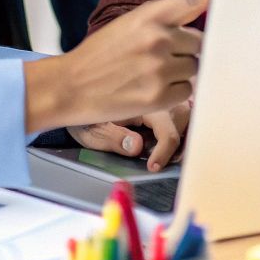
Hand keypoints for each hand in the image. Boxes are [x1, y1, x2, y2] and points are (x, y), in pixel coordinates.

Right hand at [24, 0, 209, 133]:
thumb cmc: (101, 54)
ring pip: (195, 68)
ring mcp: (159, 68)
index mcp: (148, 16)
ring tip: (153, 74)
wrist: (70, 86)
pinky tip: (153, 89)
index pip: (192, 0)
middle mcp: (157, 38)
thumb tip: (207, 2)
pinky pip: (187, 92)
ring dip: (181, 72)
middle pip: (199, 42)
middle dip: (186, 50)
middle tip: (162, 57)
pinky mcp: (158, 96)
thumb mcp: (129, 24)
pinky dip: (176, 92)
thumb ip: (165, 15)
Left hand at [67, 102, 192, 170]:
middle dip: (180, 141)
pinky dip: (180, 123)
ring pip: (187, 111)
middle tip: (165, 161)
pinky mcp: (158, 97)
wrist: (73, 92)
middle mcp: (154, 93)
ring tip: (170, 152)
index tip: (152, 168)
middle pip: (184, 118)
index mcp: (141, 100)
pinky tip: (166, 139)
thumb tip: (137, 147)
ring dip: (183, 132)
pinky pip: (179, 107)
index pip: (167, 129)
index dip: (164, 152)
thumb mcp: (92, 129)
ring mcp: (158, 94)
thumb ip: (115, 138)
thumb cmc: (83, 114)